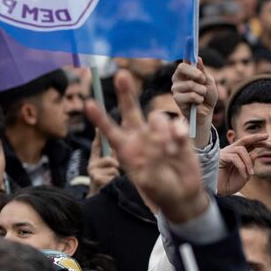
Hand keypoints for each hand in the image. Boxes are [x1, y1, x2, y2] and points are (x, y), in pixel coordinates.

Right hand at [85, 133, 120, 196]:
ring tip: (111, 181)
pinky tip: (109, 185)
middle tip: (115, 172)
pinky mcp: (96, 178)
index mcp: (95, 160)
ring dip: (116, 175)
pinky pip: (113, 175)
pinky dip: (114, 181)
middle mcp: (91, 164)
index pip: (96, 146)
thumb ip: (111, 157)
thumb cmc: (105, 182)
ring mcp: (93, 171)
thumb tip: (114, 144)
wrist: (98, 198)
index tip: (99, 128)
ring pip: (114, 168)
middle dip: (115, 166)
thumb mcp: (108, 169)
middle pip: (110, 159)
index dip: (99, 137)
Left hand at [87, 71, 207, 222]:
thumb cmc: (160, 191)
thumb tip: (159, 140)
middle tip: (122, 74)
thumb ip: (151, 160)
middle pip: (131, 110)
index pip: (109, 131)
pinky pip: (177, 125)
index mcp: (126, 149)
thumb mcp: (149, 181)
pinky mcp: (178, 134)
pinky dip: (178, 136)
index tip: (88, 104)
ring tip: (168, 153)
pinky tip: (178, 148)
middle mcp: (140, 138)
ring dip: (161, 133)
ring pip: (156, 118)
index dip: (99, 118)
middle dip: (126, 92)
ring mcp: (159, 135)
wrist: (182, 195)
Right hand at [172, 59, 217, 147]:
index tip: (189, 40)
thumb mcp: (209, 82)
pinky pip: (191, 95)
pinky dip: (199, 99)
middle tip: (203, 80)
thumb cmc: (207, 96)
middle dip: (196, 73)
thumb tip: (198, 58)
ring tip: (201, 96)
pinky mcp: (177, 99)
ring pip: (191, 84)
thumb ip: (203, 71)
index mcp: (186, 72)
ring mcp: (176, 88)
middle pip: (182, 67)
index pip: (184, 59)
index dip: (186, 51)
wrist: (206, 113)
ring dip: (201, 91)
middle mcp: (178, 78)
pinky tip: (197, 102)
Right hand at [217, 132, 267, 195]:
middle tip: (267, 136)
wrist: (217, 192)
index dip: (259, 142)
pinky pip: (234, 157)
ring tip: (251, 173)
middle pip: (245, 140)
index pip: (250, 145)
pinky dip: (242, 166)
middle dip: (256, 137)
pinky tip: (244, 175)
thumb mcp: (245, 175)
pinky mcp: (220, 157)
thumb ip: (250, 165)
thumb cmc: (229, 184)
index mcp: (237, 155)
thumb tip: (256, 153)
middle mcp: (231, 151)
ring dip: (248, 162)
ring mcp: (225, 153)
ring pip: (241, 150)